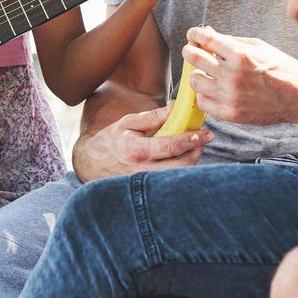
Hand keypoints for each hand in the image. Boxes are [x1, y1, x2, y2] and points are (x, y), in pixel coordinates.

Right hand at [71, 105, 212, 181]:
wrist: (91, 165)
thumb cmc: (111, 141)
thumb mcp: (129, 123)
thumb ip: (154, 117)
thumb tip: (176, 107)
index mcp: (137, 150)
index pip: (172, 146)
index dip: (192, 139)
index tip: (206, 133)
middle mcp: (143, 170)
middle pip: (183, 165)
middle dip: (197, 151)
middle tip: (202, 139)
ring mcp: (146, 184)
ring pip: (181, 176)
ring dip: (191, 160)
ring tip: (192, 147)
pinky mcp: (149, 190)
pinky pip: (172, 181)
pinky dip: (181, 170)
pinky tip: (180, 159)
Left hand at [180, 26, 297, 126]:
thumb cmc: (281, 67)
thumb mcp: (258, 46)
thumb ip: (231, 41)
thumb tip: (208, 35)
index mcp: (240, 55)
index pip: (205, 39)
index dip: (194, 35)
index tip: (193, 35)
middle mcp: (233, 75)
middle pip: (194, 59)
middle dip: (190, 52)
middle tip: (192, 51)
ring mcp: (231, 96)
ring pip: (195, 82)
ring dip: (198, 75)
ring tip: (206, 73)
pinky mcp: (231, 113)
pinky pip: (203, 103)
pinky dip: (205, 95)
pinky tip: (213, 90)